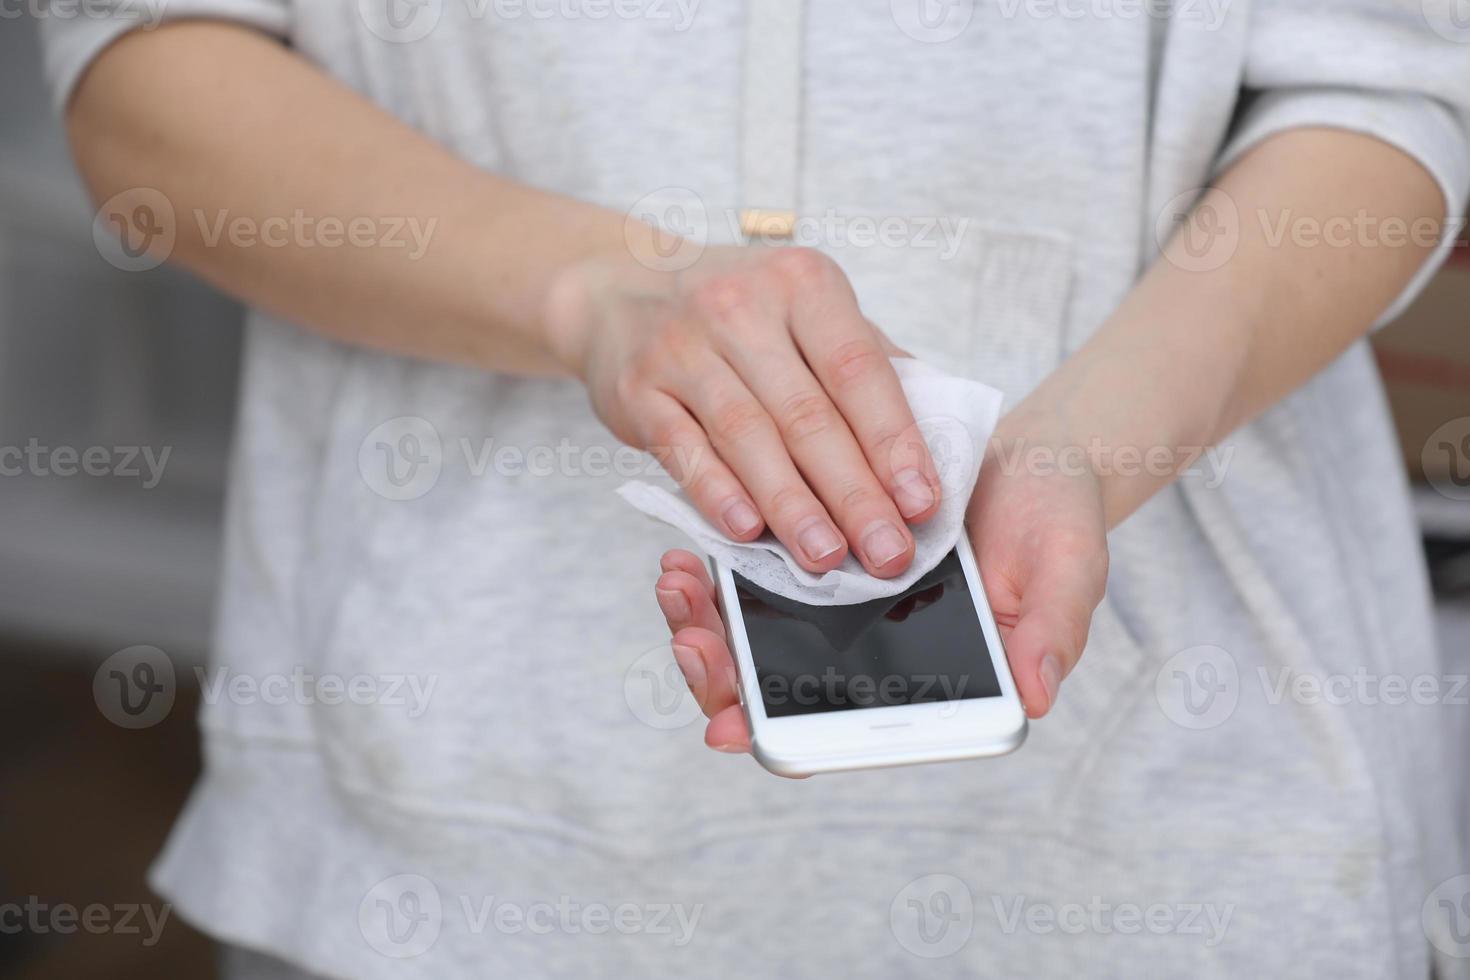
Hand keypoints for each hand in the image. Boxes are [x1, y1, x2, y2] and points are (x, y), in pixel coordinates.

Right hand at [548, 245, 941, 577]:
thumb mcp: (806, 308)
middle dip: (854, 493)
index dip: (894, 440)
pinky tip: (749, 531)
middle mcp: (740, 307)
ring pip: (748, 437)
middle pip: (807, 414)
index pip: (858, 370)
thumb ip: (867, 362)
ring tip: (828, 557)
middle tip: (888, 553)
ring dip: (792, 505)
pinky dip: (718, 494)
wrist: (623, 289)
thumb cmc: (738, 312)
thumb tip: (939, 435)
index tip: (922, 503)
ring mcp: (682, 347)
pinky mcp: (638, 390)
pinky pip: (684, 451)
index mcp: (802, 283)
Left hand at [651, 420, 1109, 755]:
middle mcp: (858, 648)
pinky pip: (748, 569)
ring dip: (700, 619)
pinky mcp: (810, 543)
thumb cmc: (1050, 523)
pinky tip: (687, 548)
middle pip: (768, 687)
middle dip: (717, 674)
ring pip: (745, 633)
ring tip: (677, 583)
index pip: (835, 729)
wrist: (1031, 453)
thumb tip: (1033, 697)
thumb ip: (1049, 633)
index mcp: (913, 676)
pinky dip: (714, 565)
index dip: (779, 737)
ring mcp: (827, 600)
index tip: (731, 728)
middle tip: (693, 643)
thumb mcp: (1064, 570)